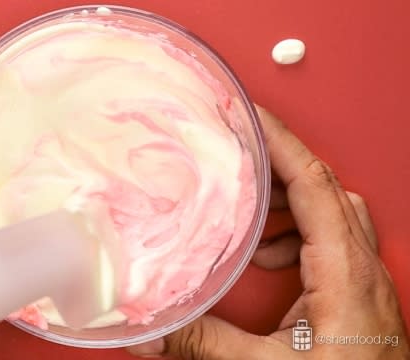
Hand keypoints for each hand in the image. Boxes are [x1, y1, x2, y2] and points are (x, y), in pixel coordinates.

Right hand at [128, 107, 408, 358]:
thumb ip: (205, 344)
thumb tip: (150, 331)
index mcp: (346, 273)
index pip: (313, 184)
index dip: (280, 142)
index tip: (249, 114)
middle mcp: (362, 267)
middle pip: (323, 187)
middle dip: (276, 160)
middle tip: (236, 147)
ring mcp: (364, 278)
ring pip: (331, 209)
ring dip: (288, 197)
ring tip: (247, 203)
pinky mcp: (358, 292)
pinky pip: (332, 238)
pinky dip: (296, 232)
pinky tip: (268, 254)